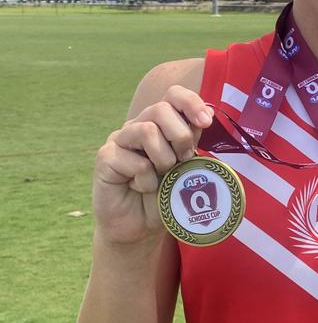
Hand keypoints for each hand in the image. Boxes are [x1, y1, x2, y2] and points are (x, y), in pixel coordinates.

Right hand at [93, 85, 212, 244]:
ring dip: (164, 159)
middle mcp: (138, 126)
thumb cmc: (163, 197)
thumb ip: (190, 142)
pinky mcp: (105, 158)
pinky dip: (147, 181)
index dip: (191, 103)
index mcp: (160, 123)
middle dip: (181, 136)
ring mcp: (119, 140)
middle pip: (161, 109)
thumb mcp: (185, 167)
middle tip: (183, 160)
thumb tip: (206, 117)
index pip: (173, 95)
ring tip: (162, 176)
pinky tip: (142, 189)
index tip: (206, 123)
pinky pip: (136, 162)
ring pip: (148, 131)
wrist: (139, 227)